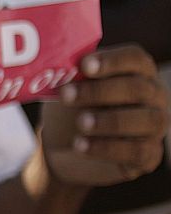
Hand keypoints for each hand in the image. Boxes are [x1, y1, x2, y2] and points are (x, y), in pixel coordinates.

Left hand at [40, 44, 167, 186]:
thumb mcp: (67, 88)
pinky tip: (81, 146)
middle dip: (100, 91)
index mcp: (137, 72)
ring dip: (110, 120)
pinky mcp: (149, 155)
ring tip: (80, 123)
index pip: (135, 58)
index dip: (112, 60)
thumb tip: (58, 63)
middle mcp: (154, 96)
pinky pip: (138, 151)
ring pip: (148, 119)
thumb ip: (70, 74)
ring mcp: (155, 126)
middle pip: (138, 88)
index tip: (84, 65)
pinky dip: (107, 148)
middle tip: (67, 96)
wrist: (65, 147)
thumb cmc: (72, 107)